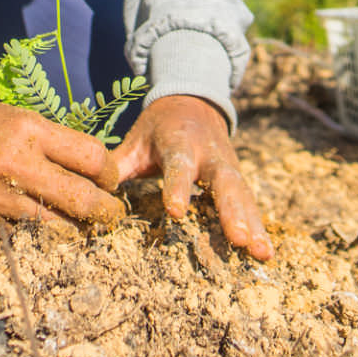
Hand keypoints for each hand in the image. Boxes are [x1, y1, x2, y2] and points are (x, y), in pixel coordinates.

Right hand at [0, 99, 123, 232]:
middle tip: (113, 213)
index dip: (111, 172)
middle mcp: (18, 166)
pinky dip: (43, 234)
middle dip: (107, 210)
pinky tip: (49, 227)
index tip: (110, 178)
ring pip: (59, 227)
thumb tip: (97, 172)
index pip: (92, 158)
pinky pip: (28, 236)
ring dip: (78, 228)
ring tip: (85, 223)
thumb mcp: (23, 119)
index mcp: (30, 132)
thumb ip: (58, 144)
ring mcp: (1, 199)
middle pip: (83, 200)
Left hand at [111, 95, 272, 260]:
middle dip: (232, 212)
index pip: (179, 166)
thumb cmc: (158, 129)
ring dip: (253, 225)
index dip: (178, 188)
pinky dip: (258, 226)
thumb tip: (93, 193)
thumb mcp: (136, 140)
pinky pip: (250, 203)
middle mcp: (210, 155)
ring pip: (243, 196)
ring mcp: (229, 167)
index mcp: (181, 142)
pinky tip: (264, 252)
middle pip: (224, 183)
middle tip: (239, 239)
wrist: (193, 104)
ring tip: (261, 253)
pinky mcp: (238, 180)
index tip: (176, 213)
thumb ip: (117, 165)